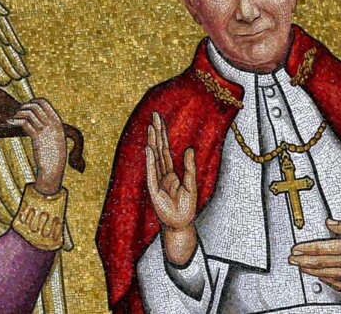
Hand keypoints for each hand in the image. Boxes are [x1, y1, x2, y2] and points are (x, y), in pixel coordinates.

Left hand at [8, 98, 67, 195]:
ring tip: (13, 118)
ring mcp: (45, 130)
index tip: (27, 106)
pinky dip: (15, 121)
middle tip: (18, 113)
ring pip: (29, 113)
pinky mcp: (37, 137)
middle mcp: (52, 123)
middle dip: (24, 106)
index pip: (44, 102)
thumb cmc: (53, 153)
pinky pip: (24, 123)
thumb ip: (48, 127)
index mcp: (57, 121)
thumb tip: (36, 119)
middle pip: (35, 106)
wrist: (54, 167)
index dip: (33, 101)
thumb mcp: (55, 137)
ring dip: (18, 113)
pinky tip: (9, 122)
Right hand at [144, 111, 197, 265]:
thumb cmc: (186, 207)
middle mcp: (162, 174)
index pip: (165, 150)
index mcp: (170, 172)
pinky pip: (152, 173)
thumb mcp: (191, 184)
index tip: (160, 120)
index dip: (163, 135)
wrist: (180, 224)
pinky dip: (150, 161)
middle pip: (159, 149)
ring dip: (153, 143)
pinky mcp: (154, 190)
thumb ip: (189, 167)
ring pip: (154, 158)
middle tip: (154, 115)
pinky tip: (149, 149)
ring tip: (151, 127)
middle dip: (157, 132)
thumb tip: (188, 149)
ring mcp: (157, 181)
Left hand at [289, 219, 340, 291]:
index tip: (296, 249)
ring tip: (300, 267)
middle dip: (302, 260)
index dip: (306, 249)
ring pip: (324, 272)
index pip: (321, 247)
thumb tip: (329, 222)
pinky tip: (319, 277)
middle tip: (292, 259)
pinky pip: (335, 283)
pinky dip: (325, 280)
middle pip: (319, 261)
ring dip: (310, 270)